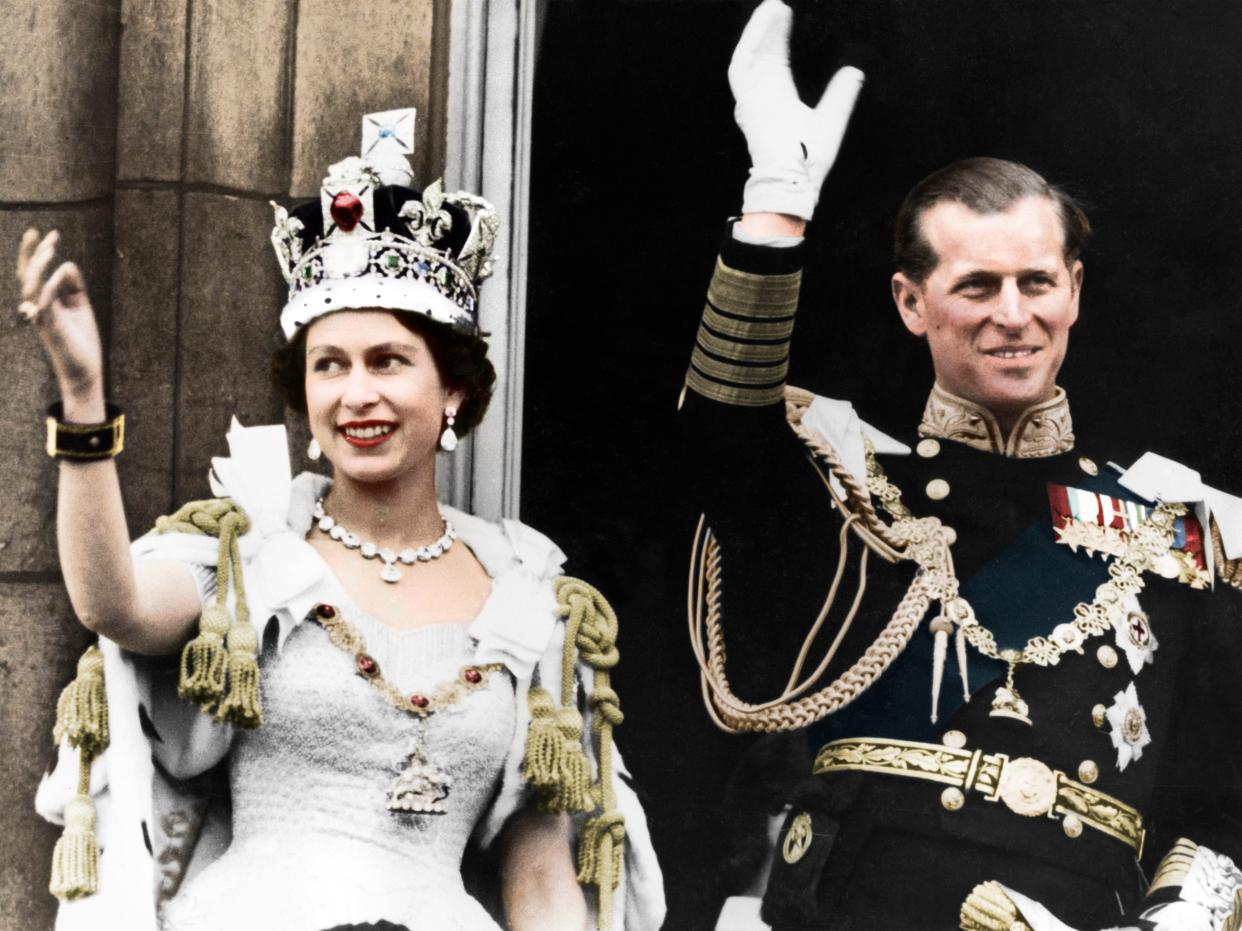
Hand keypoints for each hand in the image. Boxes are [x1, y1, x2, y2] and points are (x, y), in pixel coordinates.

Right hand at [16, 229, 104, 409]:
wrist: (85, 369)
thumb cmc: (80, 339)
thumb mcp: (80, 306)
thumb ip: (73, 286)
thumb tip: (67, 264)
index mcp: (44, 300)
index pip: (33, 272)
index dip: (36, 252)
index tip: (47, 233)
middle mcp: (37, 306)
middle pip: (26, 275)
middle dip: (33, 253)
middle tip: (47, 234)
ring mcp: (41, 317)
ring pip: (29, 287)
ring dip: (39, 266)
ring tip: (51, 250)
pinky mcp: (51, 329)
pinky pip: (44, 305)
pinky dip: (49, 288)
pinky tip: (59, 272)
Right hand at [729, 0, 864, 219]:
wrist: (796, 179)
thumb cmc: (810, 160)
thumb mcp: (832, 118)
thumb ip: (841, 94)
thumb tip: (854, 72)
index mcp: (779, 100)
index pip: (777, 62)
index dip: (780, 39)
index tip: (788, 16)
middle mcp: (763, 97)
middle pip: (763, 54)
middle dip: (770, 29)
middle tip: (780, 4)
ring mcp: (752, 99)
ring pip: (751, 55)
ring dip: (759, 30)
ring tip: (773, 6)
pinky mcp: (747, 101)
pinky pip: (742, 65)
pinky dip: (751, 42)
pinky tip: (764, 22)